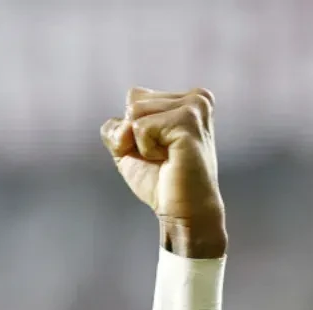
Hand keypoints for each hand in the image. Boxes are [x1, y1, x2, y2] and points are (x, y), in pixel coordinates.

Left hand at [101, 88, 224, 247]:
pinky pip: (140, 127)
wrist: (183, 210)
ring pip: (135, 112)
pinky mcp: (188, 121)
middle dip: (133, 135)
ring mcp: (195, 106)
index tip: (156, 150)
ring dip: (140, 144)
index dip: (131, 129)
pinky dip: (146, 149)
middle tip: (161, 157)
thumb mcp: (128, 148)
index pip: (135, 97)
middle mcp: (196, 97)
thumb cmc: (159, 180)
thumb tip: (125, 123)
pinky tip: (169, 159)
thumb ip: (116, 127)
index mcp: (186, 99)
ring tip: (166, 157)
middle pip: (133, 101)